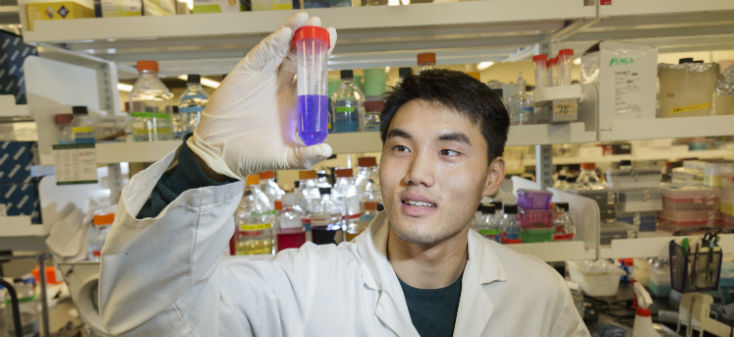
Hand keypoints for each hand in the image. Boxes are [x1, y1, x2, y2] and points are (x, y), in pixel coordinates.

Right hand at [187, 13, 335, 179]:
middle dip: (310, 39)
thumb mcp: (283, 158)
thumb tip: (327, 149)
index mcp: (292, 102)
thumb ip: (305, 155)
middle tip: (322, 25)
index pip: (311, 73)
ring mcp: (262, 78)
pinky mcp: (245, 74)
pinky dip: (272, 43)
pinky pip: (261, 55)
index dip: (321, 56)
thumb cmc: (251, 156)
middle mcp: (279, 86)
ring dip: (293, 33)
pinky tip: (284, 33)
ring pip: (281, 50)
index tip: (332, 39)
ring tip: (306, 19)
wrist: (220, 155)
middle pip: (298, 56)